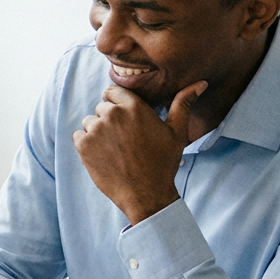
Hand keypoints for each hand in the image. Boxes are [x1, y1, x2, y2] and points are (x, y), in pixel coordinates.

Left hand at [73, 81, 206, 224]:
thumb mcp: (177, 132)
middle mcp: (113, 114)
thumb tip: (200, 83)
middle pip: (101, 107)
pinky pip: (79, 136)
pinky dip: (87, 145)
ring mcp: (96, 130)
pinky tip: (104, 156)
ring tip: (115, 150)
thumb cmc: (163, 163)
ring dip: (98, 132)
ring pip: (89, 122)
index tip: (124, 119)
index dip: (117, 103)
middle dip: (109, 119)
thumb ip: (183, 104)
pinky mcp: (84, 146)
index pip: (112, 90)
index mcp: (134, 106)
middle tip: (124, 140)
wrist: (146, 194)